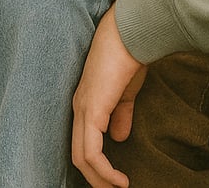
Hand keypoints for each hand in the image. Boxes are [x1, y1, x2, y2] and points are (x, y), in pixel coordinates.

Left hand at [71, 6, 147, 187]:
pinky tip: (120, 180)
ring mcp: (83, 109)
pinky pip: (92, 152)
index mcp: (85, 102)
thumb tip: (118, 138)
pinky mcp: (92, 111)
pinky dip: (105, 172)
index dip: (97, 165)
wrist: (130, 35)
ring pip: (82, 158)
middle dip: (96, 178)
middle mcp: (78, 107)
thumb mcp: (125, 93)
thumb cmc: (128, 58)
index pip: (83, 142)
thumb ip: (120, 114)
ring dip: (100, 180)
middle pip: (79, 155)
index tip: (114, 179)